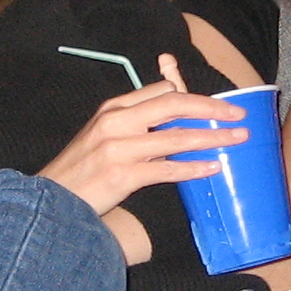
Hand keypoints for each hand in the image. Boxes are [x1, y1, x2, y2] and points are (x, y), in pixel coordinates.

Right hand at [39, 54, 247, 217]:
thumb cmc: (80, 170)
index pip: (161, 91)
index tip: (216, 105)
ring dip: (212, 137)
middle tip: (239, 114)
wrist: (52, 199)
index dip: (193, 96)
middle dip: (211, 108)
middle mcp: (116, 121)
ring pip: (177, 137)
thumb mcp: (101, 135)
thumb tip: (169, 119)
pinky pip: (168, 169)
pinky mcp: (122, 175)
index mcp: (113, 107)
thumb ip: (131, 122)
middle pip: (174, 104)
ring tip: (237, 139)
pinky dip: (194, 167)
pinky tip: (213, 167)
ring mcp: (119, 148)